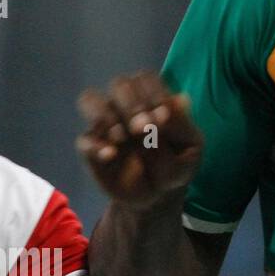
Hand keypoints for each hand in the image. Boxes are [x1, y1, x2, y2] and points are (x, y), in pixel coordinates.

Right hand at [77, 71, 202, 210]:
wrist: (160, 196)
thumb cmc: (177, 165)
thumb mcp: (190, 149)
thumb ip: (181, 124)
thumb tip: (178, 98)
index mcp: (151, 98)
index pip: (146, 79)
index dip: (154, 94)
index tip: (163, 118)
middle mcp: (124, 105)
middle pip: (119, 84)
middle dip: (132, 104)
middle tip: (142, 129)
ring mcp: (105, 125)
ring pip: (90, 99)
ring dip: (105, 115)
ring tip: (121, 138)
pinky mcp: (92, 149)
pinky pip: (84, 141)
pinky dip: (95, 146)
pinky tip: (111, 155)